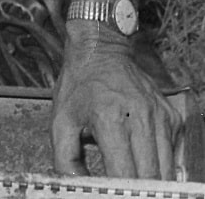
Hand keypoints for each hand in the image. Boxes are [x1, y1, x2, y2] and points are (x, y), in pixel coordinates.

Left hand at [52, 29, 179, 178]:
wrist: (101, 50)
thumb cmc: (79, 85)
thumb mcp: (60, 119)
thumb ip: (65, 157)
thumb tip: (79, 186)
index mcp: (109, 118)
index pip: (125, 173)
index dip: (120, 191)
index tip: (112, 193)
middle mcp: (140, 118)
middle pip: (151, 176)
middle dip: (139, 191)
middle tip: (124, 191)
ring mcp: (160, 117)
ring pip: (168, 169)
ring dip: (153, 182)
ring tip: (134, 183)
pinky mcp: (172, 117)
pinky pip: (173, 152)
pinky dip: (162, 164)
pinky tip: (144, 161)